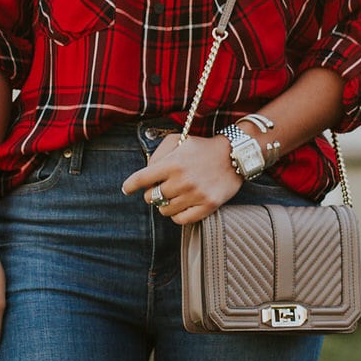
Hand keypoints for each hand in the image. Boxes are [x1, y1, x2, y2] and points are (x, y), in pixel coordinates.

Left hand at [120, 133, 241, 226]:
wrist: (234, 155)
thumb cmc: (202, 148)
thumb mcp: (178, 141)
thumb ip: (158, 154)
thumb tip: (145, 174)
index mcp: (173, 163)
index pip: (142, 179)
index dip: (130, 186)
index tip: (126, 189)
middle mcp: (183, 181)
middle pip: (151, 198)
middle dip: (151, 194)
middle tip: (159, 189)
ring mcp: (196, 195)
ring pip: (164, 211)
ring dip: (164, 205)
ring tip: (172, 197)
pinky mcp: (208, 206)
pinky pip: (181, 220)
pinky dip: (177, 215)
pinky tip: (180, 206)